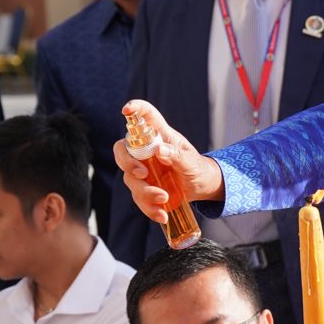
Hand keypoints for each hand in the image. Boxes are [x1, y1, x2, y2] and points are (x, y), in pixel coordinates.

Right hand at [116, 100, 224, 222]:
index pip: (145, 116)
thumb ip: (176, 155)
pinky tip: (161, 215)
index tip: (127, 109)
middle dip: (127, 163)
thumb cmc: (197, 167)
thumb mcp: (191, 161)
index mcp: (160, 136)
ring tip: (164, 199)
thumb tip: (159, 150)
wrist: (201, 187)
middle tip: (142, 174)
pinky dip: (148, 208)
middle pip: (122, 150)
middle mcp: (146, 151)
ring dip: (144, 191)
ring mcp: (142, 169)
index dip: (134, 109)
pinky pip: (138, 198)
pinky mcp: (143, 187)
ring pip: (129, 178)